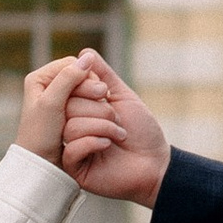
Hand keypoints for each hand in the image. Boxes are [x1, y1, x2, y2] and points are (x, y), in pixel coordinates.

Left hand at [14, 50, 97, 163]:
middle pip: (80, 75)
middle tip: (103, 97)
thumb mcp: (52, 104)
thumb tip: (87, 56)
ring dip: (96, 97)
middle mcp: (49, 86)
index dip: (86, 74)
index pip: (71, 64)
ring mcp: (60, 99)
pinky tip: (101, 114)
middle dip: (92, 86)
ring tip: (104, 108)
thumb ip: (68, 79)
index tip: (97, 90)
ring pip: (86, 89)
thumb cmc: (41, 135)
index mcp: (40, 79)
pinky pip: (88, 102)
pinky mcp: (71, 112)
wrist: (41, 164)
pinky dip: (96, 106)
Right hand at [57, 52, 170, 208]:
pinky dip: (93, 142)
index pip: (67, 91)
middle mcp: (72, 128)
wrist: (156, 163)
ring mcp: (72, 149)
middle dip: (97, 109)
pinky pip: (72, 149)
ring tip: (119, 134)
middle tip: (118, 118)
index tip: (105, 92)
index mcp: (80, 111)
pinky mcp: (75, 169)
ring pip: (70, 127)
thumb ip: (104, 76)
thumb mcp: (122, 97)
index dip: (83, 86)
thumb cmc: (142, 132)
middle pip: (66, 108)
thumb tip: (85, 52)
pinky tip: (109, 145)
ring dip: (101, 126)